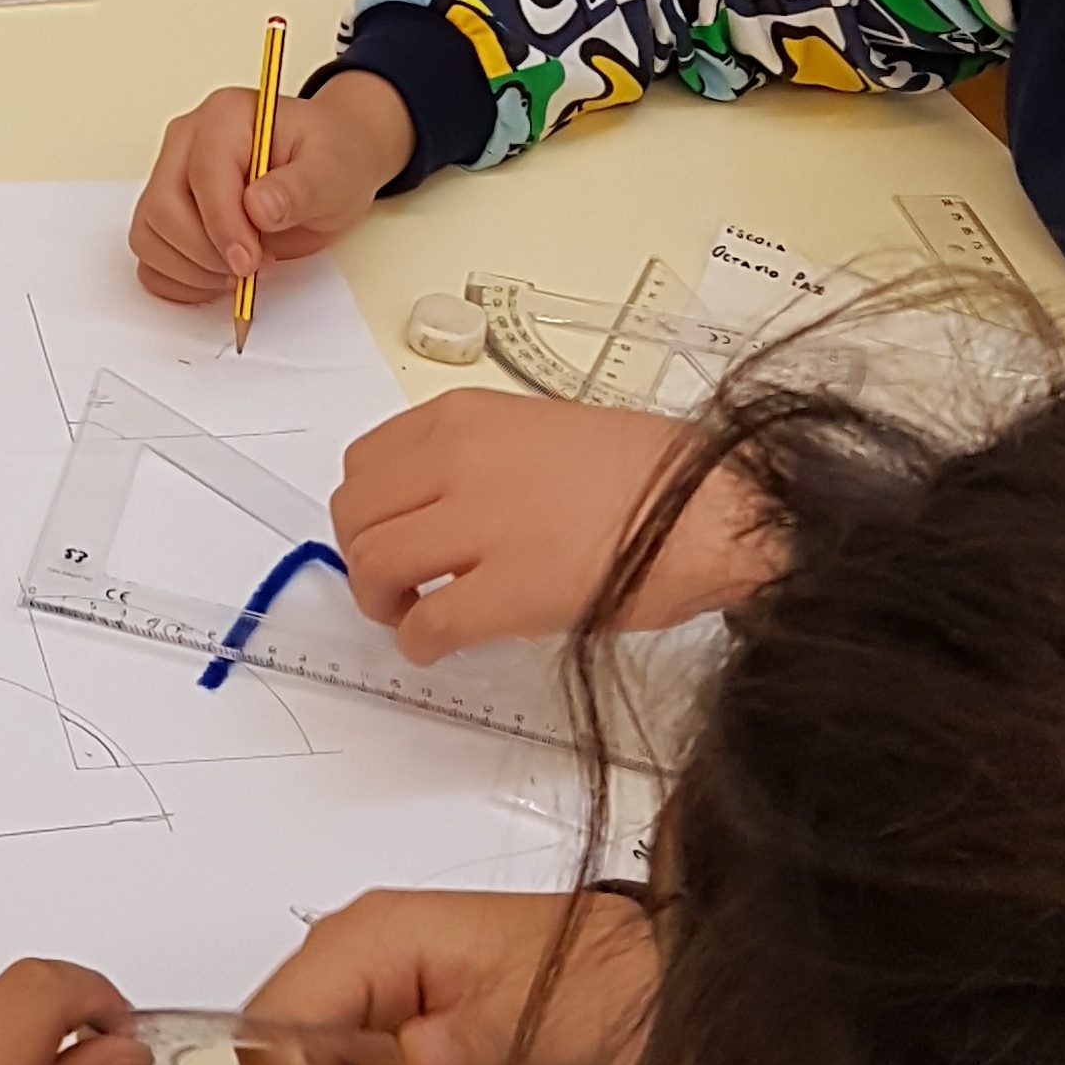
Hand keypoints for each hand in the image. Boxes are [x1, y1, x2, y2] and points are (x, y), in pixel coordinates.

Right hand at [128, 69, 410, 302]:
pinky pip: (149, 256)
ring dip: (191, 271)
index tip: (250, 263)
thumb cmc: (330, 160)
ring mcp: (170, 176)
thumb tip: (259, 207)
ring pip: (148, 235)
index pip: (203, 174)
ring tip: (240, 274)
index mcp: (225, 116)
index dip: (223, 226)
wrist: (327, 170)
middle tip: (252, 270)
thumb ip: (299, 188)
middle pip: (163, 208)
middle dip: (205, 254)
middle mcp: (187, 141)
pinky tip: (216, 280)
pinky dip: (177, 280)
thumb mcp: (333, 171)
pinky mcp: (165, 212)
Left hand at [336, 395, 776, 658]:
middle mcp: (458, 460)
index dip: (368, 509)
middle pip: (354, 513)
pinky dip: (417, 642)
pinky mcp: (507, 591)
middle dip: (361, 555)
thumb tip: (443, 507)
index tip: (389, 532)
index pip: (365, 461)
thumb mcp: (542, 432)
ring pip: (373, 563)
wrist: (710, 508)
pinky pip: (424, 624)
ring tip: (410, 613)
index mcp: (465, 418)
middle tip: (393, 582)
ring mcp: (479, 524)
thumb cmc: (648, 473)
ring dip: (379, 599)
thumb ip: (478, 460)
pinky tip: (437, 646)